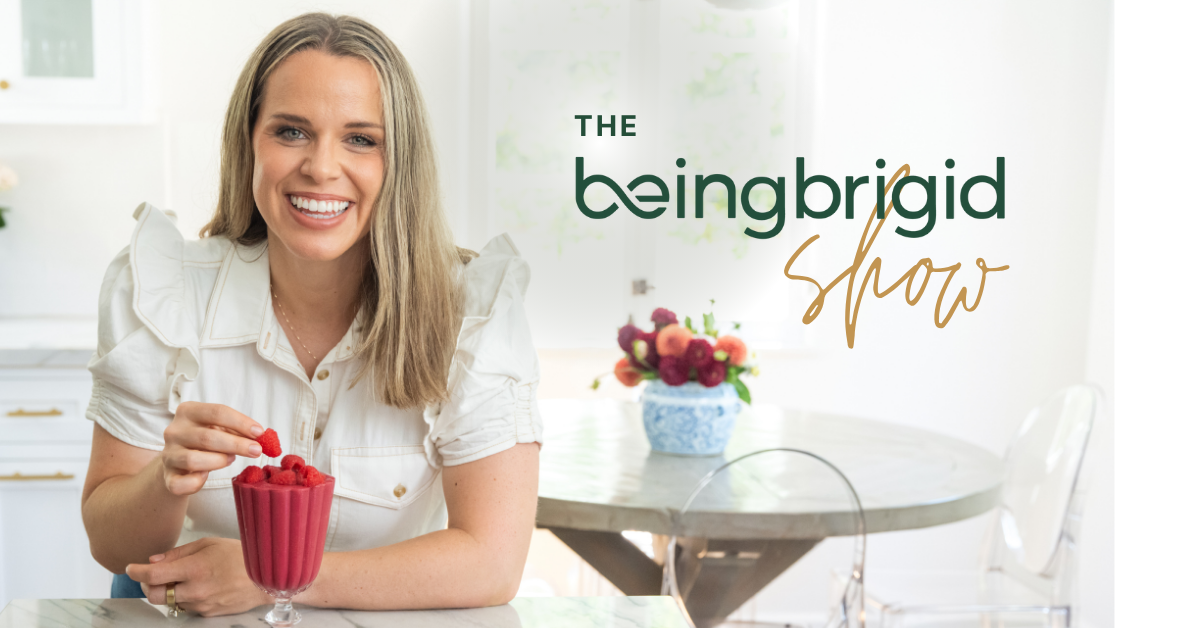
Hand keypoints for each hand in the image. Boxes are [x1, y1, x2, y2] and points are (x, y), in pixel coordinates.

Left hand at [127, 537, 271, 616]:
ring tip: (179, 579)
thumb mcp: (209, 544)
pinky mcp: (207, 614)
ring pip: (168, 602)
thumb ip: (178, 553)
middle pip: (154, 595)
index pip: (154, 575)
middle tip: (151, 575)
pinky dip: (183, 598)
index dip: (136, 572)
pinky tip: (196, 587)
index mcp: (195, 568)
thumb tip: (153, 561)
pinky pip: (185, 607)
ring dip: (167, 591)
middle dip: (147, 585)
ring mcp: (201, 604)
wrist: (266, 578)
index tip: (131, 568)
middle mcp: (195, 590)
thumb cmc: (240, 556)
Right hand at [161, 402, 263, 495]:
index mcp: (188, 412)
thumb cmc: (205, 441)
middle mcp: (174, 431)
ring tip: (230, 459)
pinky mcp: (167, 477)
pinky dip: (197, 482)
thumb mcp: (220, 429)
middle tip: (257, 451)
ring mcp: (168, 455)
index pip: (216, 412)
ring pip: (193, 460)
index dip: (240, 422)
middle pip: (207, 437)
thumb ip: (237, 430)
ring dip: (218, 461)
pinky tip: (205, 477)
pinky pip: (181, 483)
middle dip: (236, 444)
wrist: (178, 462)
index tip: (260, 432)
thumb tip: (261, 436)